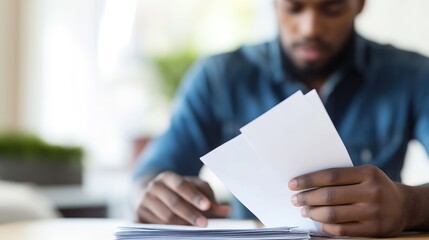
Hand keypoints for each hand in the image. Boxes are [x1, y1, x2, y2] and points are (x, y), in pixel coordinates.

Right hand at [137, 171, 230, 226]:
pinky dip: (166, 230)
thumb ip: (209, 197)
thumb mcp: (193, 188)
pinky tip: (177, 234)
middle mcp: (154, 187)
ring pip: (164, 216)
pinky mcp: (138, 215)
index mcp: (168, 177)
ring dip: (180, 224)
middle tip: (204, 223)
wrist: (151, 192)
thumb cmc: (178, 191)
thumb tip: (226, 210)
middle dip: (190, 214)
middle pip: (173, 202)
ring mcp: (144, 201)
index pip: (182, 186)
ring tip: (194, 229)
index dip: (195, 196)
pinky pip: (153, 226)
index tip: (207, 207)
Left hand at [288, 165, 407, 236]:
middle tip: (295, 199)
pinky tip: (319, 222)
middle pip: (329, 196)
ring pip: (333, 214)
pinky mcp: (374, 230)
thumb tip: (307, 183)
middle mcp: (372, 192)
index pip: (330, 176)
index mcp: (368, 173)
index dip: (308, 180)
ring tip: (304, 211)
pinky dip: (326, 227)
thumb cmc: (375, 187)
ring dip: (313, 213)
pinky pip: (342, 230)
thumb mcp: (364, 175)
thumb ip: (341, 177)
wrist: (404, 205)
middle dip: (306, 198)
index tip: (293, 184)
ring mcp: (374, 212)